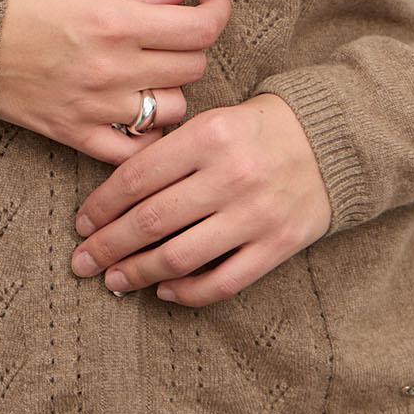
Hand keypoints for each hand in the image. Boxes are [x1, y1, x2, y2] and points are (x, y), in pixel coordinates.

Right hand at [0, 0, 233, 164]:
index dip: (217, 12)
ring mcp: (94, 105)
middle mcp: (112, 67)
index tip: (213, 1)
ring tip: (155, 73)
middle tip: (178, 32)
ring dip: (171, 91)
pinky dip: (147, 137)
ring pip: (170, 110)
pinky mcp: (73, 131)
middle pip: (191, 69)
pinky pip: (131, 150)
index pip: (198, 29)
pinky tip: (143, 117)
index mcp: (116, 21)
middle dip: (192, 47)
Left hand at [69, 92, 332, 304]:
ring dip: (137, 273)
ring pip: (179, 256)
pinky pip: (222, 281)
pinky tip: (164, 289)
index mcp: (208, 136)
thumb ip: (169, 153)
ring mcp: (254, 214)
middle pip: (150, 221)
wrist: (332, 141)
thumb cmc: (257, 130)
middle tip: (82, 261)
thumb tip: (114, 198)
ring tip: (114, 279)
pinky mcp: (277, 245)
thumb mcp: (212, 122)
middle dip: (107, 245)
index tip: (81, 223)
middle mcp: (229, 176)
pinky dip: (187, 291)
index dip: (102, 206)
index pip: (137, 177)